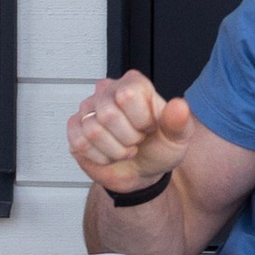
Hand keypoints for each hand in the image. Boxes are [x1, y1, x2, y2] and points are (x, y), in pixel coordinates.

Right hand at [68, 70, 193, 196]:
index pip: (127, 96)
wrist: (142, 171)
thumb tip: (179, 106)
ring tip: (123, 148)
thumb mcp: (177, 138)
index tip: (149, 127)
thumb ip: (179, 122)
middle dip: (127, 139)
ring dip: (114, 151)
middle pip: (107, 114)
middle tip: (135, 140)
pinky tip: (108, 153)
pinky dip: (99, 157)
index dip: (141, 122)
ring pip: (93, 131)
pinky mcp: (75, 127)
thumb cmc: (159, 148)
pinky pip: (80, 143)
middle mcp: (108, 90)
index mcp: (134, 83)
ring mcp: (88, 108)